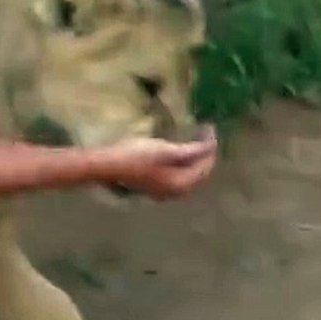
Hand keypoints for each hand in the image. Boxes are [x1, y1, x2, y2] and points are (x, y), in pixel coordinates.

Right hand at [93, 125, 218, 200]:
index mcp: (182, 184)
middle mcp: (177, 192)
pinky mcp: (156, 187)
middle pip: (199, 173)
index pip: (205, 166)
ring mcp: (166, 192)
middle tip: (205, 133)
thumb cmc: (137, 156)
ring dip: (195, 159)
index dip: (210, 146)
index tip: (210, 127)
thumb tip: (211, 146)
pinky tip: (181, 154)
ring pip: (189, 175)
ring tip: (197, 141)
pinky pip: (179, 176)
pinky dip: (184, 164)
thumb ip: (191, 150)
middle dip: (205, 154)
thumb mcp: (166, 150)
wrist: (109, 165)